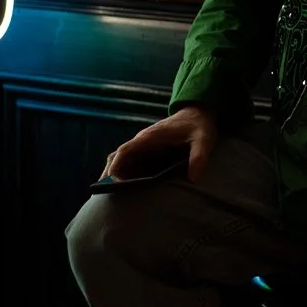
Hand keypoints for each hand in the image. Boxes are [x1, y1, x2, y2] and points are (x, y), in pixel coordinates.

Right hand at [98, 105, 217, 185]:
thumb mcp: (204, 140)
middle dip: (109, 172)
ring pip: (122, 158)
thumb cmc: (199, 126)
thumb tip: (193, 177)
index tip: (110, 179)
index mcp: (152, 136)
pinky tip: (124, 188)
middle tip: (103, 192)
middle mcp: (143, 140)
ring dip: (114, 173)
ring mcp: (144, 145)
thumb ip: (199, 157)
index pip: (127, 149)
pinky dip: (124, 172)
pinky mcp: (148, 150)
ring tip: (109, 194)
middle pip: (118, 155)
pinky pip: (131, 161)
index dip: (117, 164)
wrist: (197, 113)